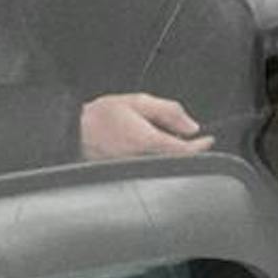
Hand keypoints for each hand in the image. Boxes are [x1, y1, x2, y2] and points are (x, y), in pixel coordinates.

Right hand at [79, 93, 214, 159]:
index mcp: (147, 142)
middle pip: (177, 160)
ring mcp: (134, 171)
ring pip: (164, 166)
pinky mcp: (126, 175)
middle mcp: (142, 161)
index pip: (185, 151)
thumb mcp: (138, 102)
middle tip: (184, 135)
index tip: (208, 140)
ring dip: (171, 154)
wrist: (70, 132)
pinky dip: (157, 159)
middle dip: (186, 149)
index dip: (201, 146)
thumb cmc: (100, 116)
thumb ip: (168, 111)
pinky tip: (148, 148)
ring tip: (161, 136)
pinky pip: (150, 169)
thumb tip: (192, 126)